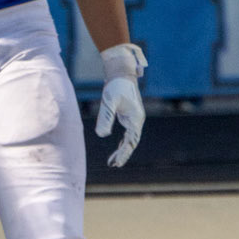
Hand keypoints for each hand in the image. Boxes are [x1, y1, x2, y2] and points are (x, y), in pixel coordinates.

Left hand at [96, 42, 145, 168]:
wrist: (120, 72)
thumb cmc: (116, 85)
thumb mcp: (109, 102)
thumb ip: (106, 117)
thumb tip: (102, 135)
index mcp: (135, 118)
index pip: (131, 140)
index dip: (124, 152)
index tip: (117, 163)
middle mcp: (136, 120)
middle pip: (131, 142)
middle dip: (123, 154)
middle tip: (113, 165)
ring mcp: (133, 118)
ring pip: (130, 139)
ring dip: (122, 150)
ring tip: (113, 162)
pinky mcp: (127, 116)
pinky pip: (126, 133)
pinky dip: (122, 142)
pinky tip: (117, 149)